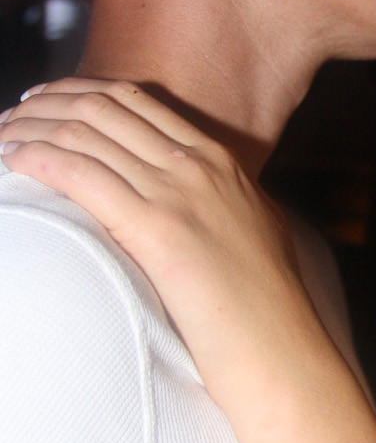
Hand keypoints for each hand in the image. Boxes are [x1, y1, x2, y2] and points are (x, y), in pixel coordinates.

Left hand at [0, 79, 319, 396]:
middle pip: (104, 108)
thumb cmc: (267, 311)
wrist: (280, 350)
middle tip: (14, 114)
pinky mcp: (157, 228)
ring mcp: (179, 193)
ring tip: (3, 136)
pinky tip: (13, 158)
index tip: (48, 101)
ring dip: (33, 128)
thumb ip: (224, 206)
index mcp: (221, 163)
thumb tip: (201, 209)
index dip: (81, 93)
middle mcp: (198, 166)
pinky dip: (39, 158)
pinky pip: (82, 174)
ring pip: (87, 134)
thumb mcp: (255, 234)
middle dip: (48, 104)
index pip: (136, 102)